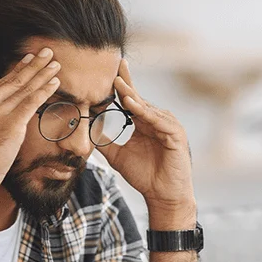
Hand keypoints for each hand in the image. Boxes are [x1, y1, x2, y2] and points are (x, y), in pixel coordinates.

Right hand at [0, 48, 61, 207]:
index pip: (0, 83)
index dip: (17, 69)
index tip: (28, 58)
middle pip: (13, 80)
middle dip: (33, 65)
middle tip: (47, 52)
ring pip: (24, 88)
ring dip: (42, 74)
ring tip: (55, 63)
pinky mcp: (10, 124)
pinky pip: (31, 102)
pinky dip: (44, 90)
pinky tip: (55, 83)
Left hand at [96, 58, 195, 215]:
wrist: (163, 196)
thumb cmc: (144, 176)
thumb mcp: (117, 156)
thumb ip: (104, 142)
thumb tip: (86, 131)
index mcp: (144, 122)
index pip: (131, 100)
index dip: (121, 86)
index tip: (108, 71)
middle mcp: (157, 120)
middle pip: (139, 98)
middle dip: (126, 83)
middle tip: (114, 66)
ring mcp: (168, 126)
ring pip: (147, 107)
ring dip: (133, 96)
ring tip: (118, 84)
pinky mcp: (176, 135)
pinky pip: (158, 120)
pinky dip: (145, 113)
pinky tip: (132, 105)